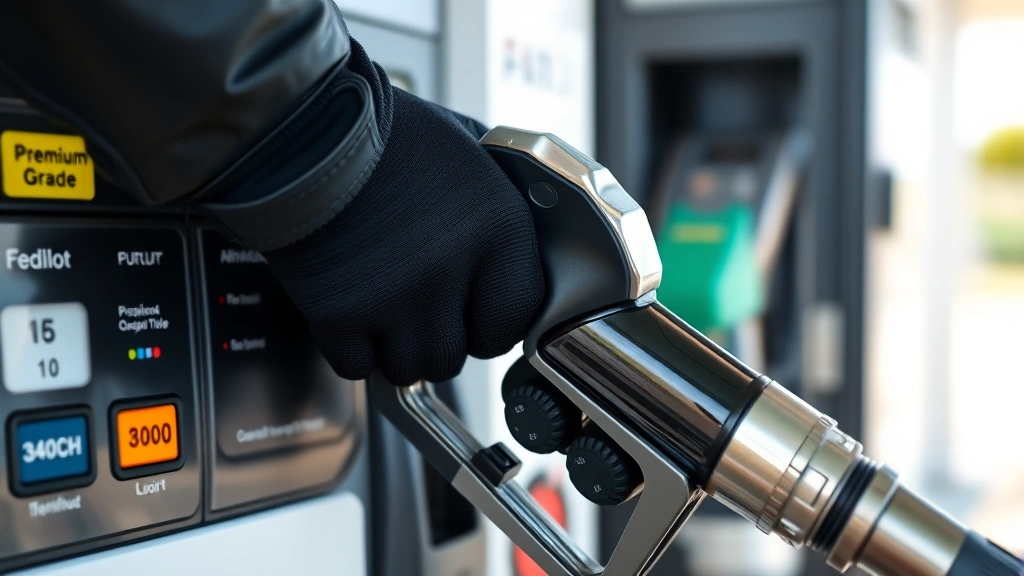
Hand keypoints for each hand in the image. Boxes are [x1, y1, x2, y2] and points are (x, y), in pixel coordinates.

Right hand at [264, 87, 544, 384]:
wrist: (305, 126)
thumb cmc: (389, 133)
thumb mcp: (471, 153)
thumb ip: (502, 205)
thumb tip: (528, 243)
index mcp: (499, 229)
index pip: (515, 321)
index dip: (491, 323)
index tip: (475, 315)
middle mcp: (451, 270)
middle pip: (457, 355)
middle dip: (439, 336)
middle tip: (419, 302)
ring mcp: (394, 297)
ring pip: (410, 368)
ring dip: (396, 347)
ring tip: (384, 304)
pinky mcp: (338, 314)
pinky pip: (358, 367)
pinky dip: (352, 348)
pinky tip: (351, 309)